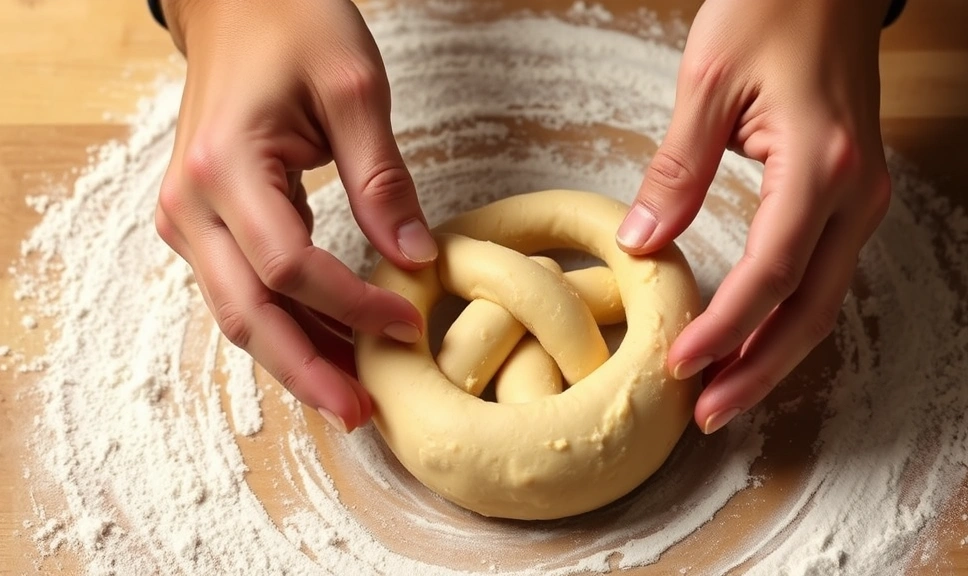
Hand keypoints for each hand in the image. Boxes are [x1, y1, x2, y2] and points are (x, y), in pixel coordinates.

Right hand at [154, 0, 437, 431]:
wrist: (237, 1)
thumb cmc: (292, 25)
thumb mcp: (353, 90)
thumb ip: (383, 181)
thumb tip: (416, 260)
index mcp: (225, 167)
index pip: (289, 265)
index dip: (352, 307)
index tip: (411, 322)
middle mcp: (191, 204)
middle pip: (247, 313)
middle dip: (307, 370)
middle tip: (362, 413)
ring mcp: (189, 219)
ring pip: (240, 313)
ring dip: (296, 359)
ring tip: (352, 396)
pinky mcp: (203, 224)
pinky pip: (242, 290)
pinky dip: (287, 326)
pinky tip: (330, 348)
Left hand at [616, 0, 892, 433]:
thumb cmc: (771, 10)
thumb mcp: (707, 84)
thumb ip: (675, 171)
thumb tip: (638, 246)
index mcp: (823, 164)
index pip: (772, 272)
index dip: (725, 327)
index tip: (680, 364)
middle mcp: (857, 191)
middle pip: (810, 309)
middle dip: (758, 368)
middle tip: (707, 412)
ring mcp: (863, 196)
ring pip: (823, 299)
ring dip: (773, 352)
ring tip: (723, 391)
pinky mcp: (852, 194)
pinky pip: (823, 273)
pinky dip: (786, 316)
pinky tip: (751, 339)